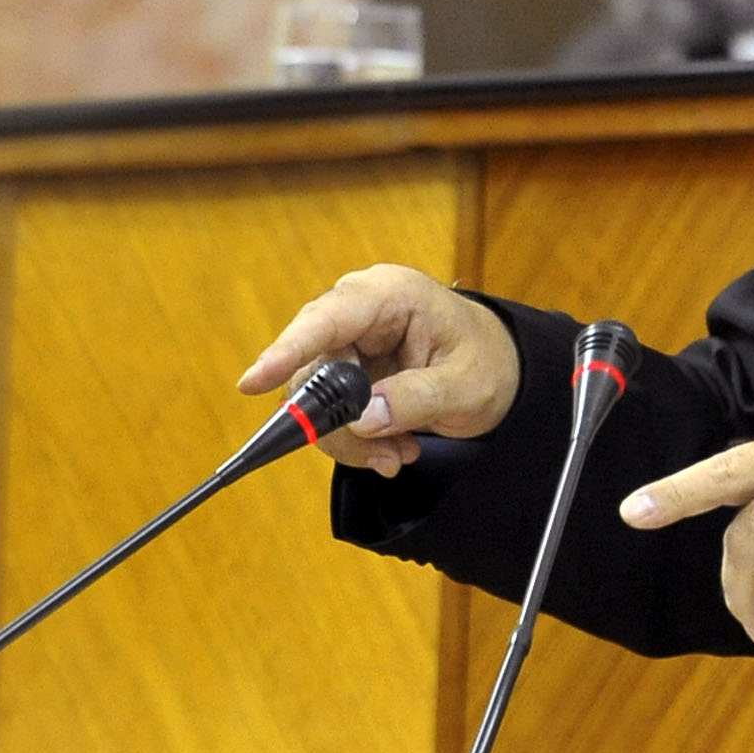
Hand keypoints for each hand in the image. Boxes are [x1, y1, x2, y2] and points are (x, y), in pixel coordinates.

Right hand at [237, 263, 519, 477]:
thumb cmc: (487, 362)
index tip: (254, 382)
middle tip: (381, 457)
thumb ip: (415, 399)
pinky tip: (393, 450)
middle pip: (313, 367)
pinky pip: (329, 411)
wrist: (499, 369)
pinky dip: (355, 439)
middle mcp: (360, 311)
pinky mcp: (346, 370)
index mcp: (391, 295)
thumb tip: (360, 418)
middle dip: (338, 422)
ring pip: (314, 398)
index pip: (328, 318)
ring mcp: (350, 341)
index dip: (288, 350)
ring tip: (398, 456)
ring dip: (350, 438)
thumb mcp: (465, 386)